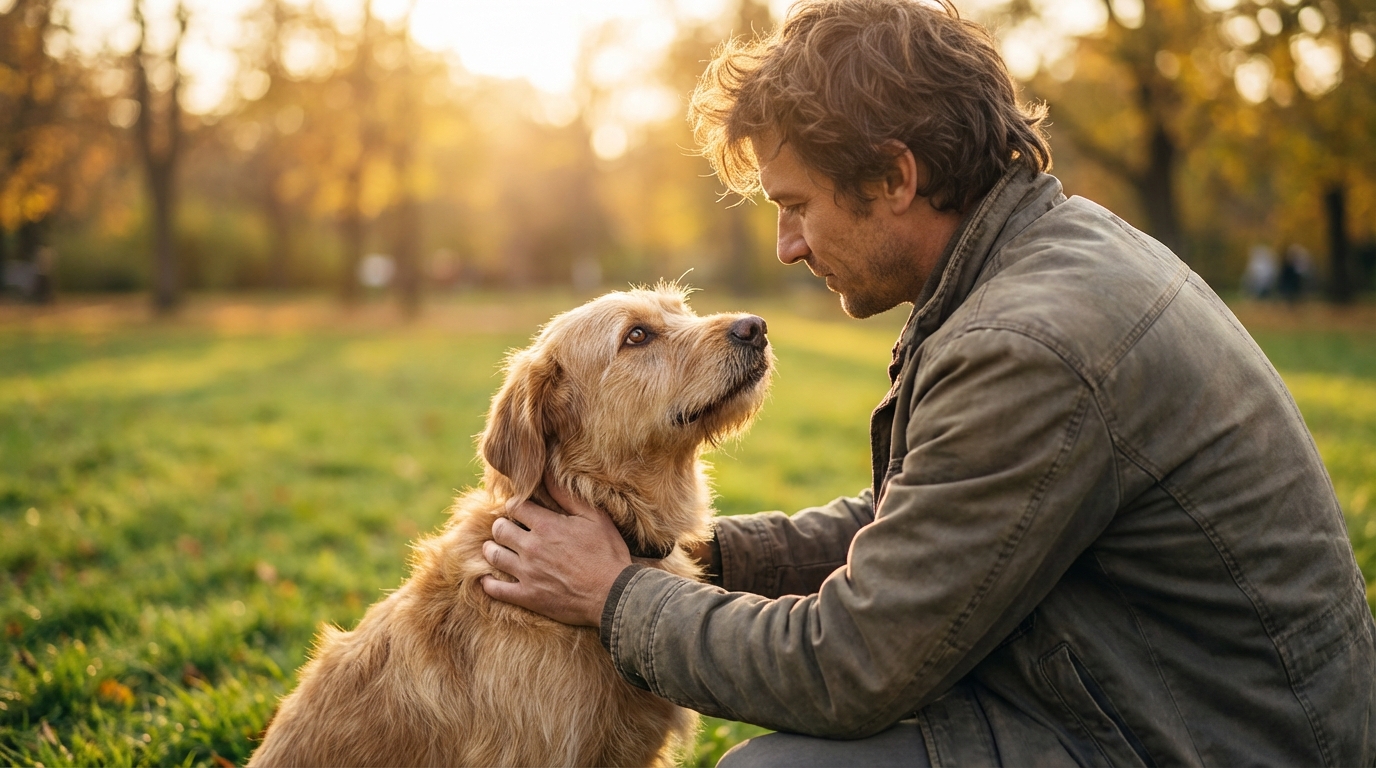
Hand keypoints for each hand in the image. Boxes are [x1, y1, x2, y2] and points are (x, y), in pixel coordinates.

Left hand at [480, 478, 630, 626]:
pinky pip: (496, 589)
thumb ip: (567, 495)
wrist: (614, 594)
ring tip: (496, 548)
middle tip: (509, 529)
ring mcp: (527, 573)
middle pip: (499, 529)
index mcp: (546, 526)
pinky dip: (488, 583)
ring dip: (492, 549)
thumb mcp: (594, 517)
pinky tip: (488, 579)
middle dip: (502, 526)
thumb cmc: (608, 553)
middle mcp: (531, 547)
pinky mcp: (528, 596)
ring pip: (493, 555)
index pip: (515, 507)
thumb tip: (547, 474)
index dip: (516, 506)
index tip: (521, 511)